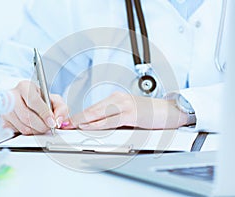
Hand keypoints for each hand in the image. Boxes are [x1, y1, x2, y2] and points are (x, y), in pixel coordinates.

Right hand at [2, 80, 68, 134]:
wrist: (24, 101)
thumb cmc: (40, 99)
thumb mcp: (54, 99)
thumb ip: (61, 108)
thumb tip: (58, 120)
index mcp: (25, 87)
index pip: (34, 101)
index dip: (44, 114)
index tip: (52, 122)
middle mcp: (12, 96)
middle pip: (27, 117)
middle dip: (42, 125)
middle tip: (49, 126)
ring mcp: (5, 109)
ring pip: (23, 127)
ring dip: (36, 130)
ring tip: (41, 125)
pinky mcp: (3, 121)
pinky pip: (18, 132)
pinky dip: (28, 132)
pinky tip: (32, 126)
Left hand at [65, 92, 187, 129]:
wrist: (171, 110)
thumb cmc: (151, 114)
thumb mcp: (130, 115)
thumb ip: (115, 119)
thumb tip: (99, 128)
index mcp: (116, 100)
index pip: (94, 108)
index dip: (80, 116)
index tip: (69, 121)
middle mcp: (118, 100)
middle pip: (92, 110)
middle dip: (77, 118)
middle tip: (64, 123)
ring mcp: (124, 105)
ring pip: (98, 113)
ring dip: (83, 121)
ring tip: (71, 126)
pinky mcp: (131, 113)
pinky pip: (111, 120)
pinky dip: (98, 124)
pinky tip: (89, 127)